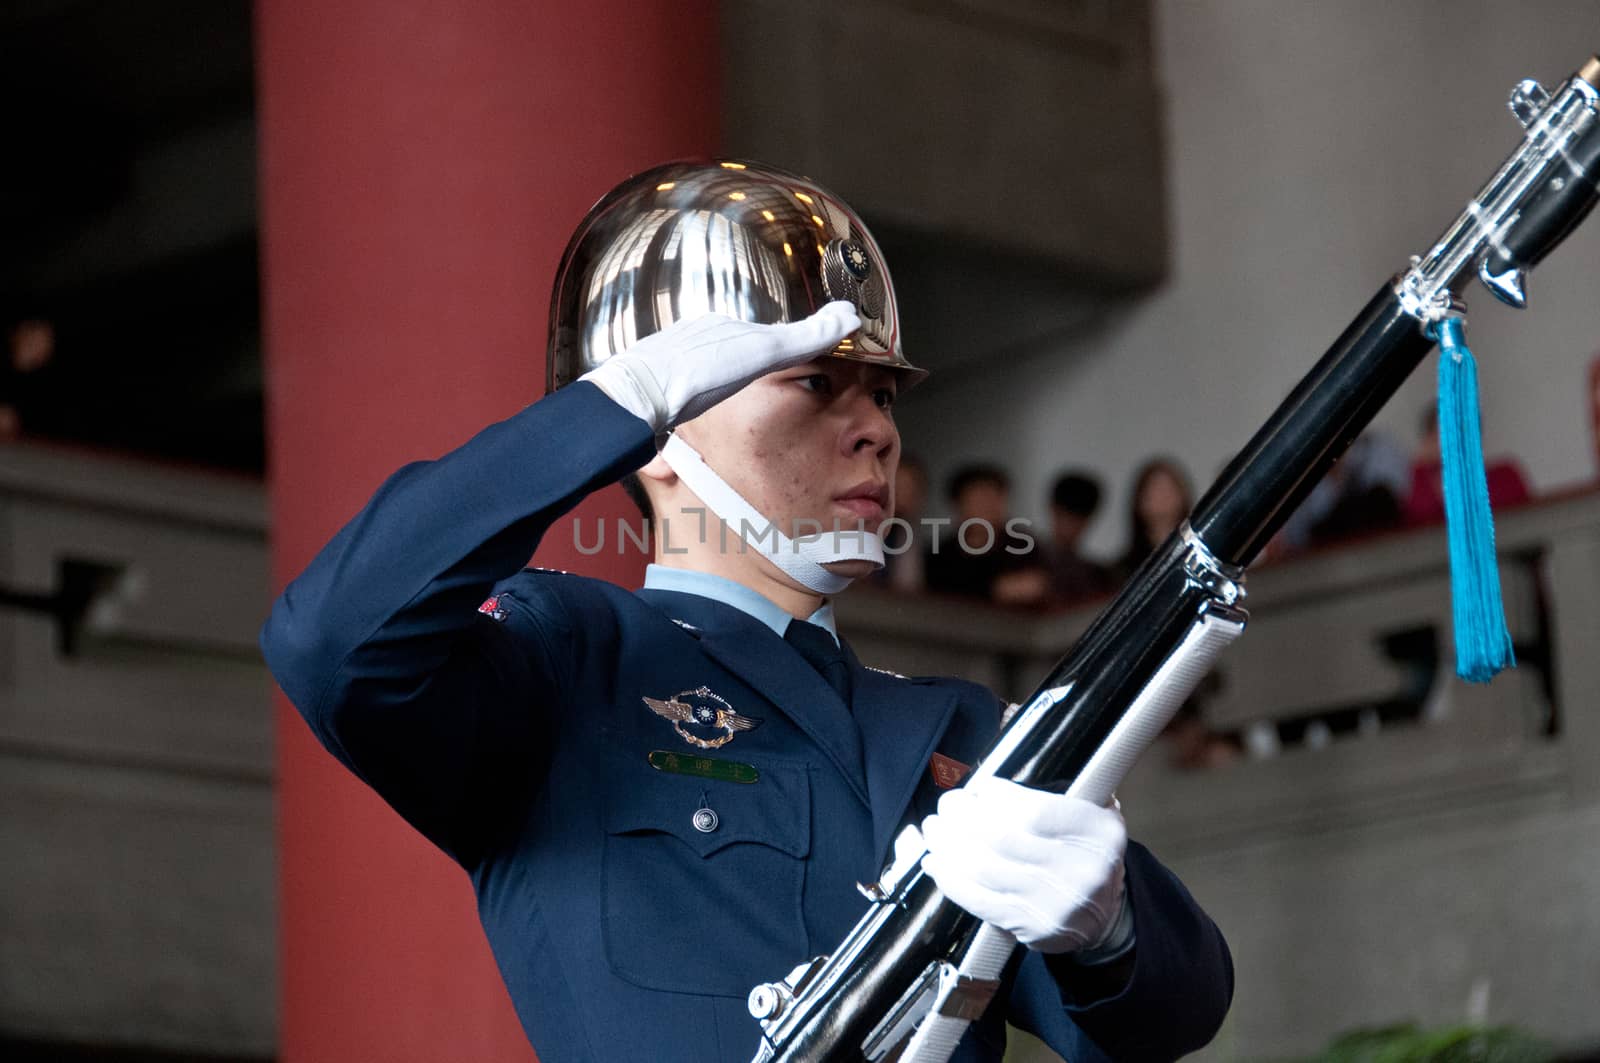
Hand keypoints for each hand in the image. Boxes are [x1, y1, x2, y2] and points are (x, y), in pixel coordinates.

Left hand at [579, 302, 860, 431]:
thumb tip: (849, 315)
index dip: (767, 348)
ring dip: (697, 389)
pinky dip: (672, 410)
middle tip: (743, 383)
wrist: (637, 400)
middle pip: (716, 352)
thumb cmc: (700, 374)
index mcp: (714, 327)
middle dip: (729, 367)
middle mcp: (683, 340)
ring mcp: (659, 364)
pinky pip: (661, 400)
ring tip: (709, 405)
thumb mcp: (764, 352)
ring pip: (684, 374)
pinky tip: (675, 426)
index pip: (748, 334)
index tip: (776, 359)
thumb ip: (806, 338)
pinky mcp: (640, 395)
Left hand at [920, 775, 1126, 954]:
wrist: (1106, 918)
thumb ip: (1057, 797)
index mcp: (1098, 834)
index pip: (1036, 812)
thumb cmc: (1086, 855)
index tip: (980, 789)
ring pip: (985, 869)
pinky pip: (980, 901)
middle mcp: (1081, 871)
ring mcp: (1055, 904)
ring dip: (949, 845)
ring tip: (934, 829)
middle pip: (1003, 839)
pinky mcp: (1031, 928)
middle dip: (963, 817)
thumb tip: (989, 788)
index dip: (998, 798)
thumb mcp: (1094, 816)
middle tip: (947, 804)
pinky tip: (936, 862)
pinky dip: (951, 879)